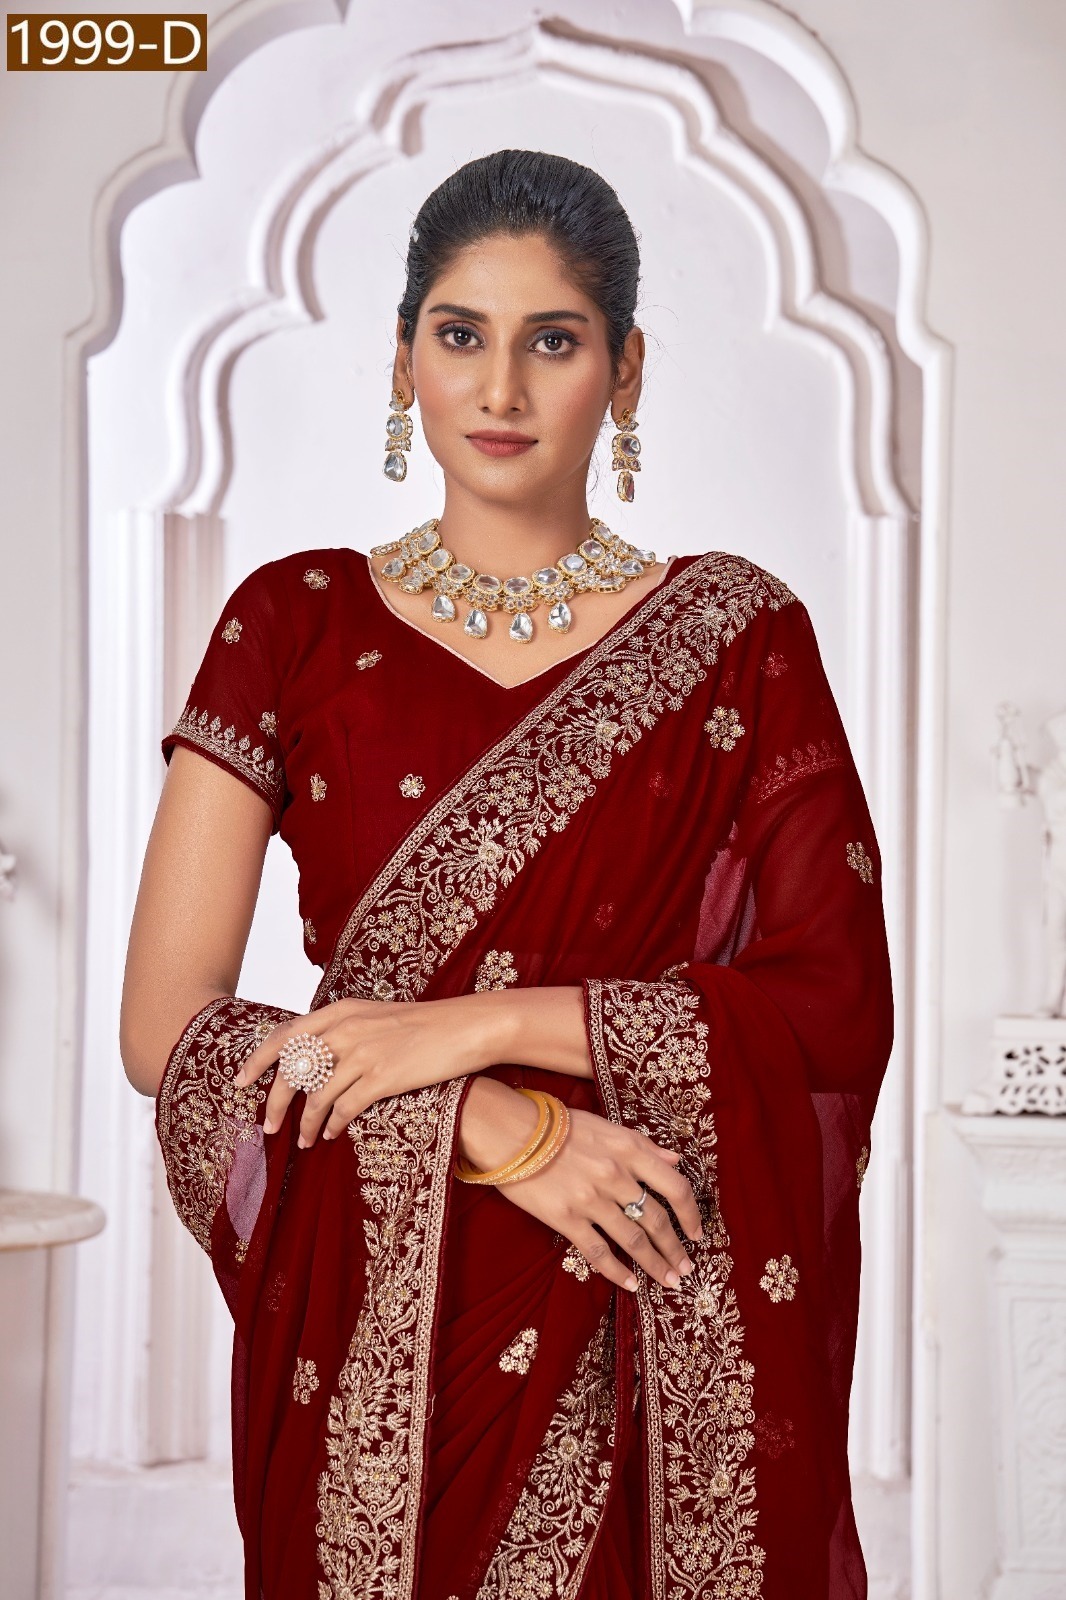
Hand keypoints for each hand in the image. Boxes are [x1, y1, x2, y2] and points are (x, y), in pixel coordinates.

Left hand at [234, 995, 487, 1145]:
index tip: (240, 1081)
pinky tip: (331, 1135)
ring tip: (303, 1141)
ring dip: (305, 1123)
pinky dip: (332, 1125)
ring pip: (316, 1095)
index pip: (285, 1035)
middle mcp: (346, 1028)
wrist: (465, 1026)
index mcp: (340, 1011)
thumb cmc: (423, 1025)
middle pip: (293, 1069)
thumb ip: (343, 1031)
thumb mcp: (375, 1017)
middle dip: (275, 1102)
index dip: (257, 1060)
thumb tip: (313, 1059)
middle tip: (268, 1126)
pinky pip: (344, 1108)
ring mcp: (364, 1052)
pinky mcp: (383, 1076)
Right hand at [494, 1103, 703, 1293]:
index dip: (691, 1214)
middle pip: (657, 1220)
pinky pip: (598, 1252)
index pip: (675, 1186)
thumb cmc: (558, 1125)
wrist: (509, 1131)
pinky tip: (630, 1285)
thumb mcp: (607, 1126)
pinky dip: (617, 1272)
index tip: (697, 1233)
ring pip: (633, 1240)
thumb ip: (643, 1145)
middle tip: (685, 1270)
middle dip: (675, 1249)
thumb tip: (674, 1160)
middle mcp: (615, 1175)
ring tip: (668, 1281)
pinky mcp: (566, 1218)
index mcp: (629, 1149)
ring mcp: (591, 1199)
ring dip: (655, 1264)